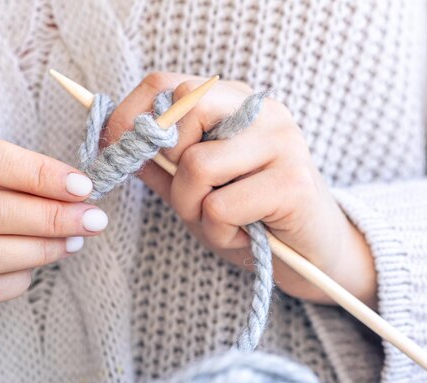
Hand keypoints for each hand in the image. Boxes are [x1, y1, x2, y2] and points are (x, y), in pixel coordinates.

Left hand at [104, 73, 376, 307]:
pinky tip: (244, 236)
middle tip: (190, 195)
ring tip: (220, 222)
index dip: (132, 114)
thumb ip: (159, 163)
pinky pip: (220, 207)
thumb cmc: (249, 217)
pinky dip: (218, 232)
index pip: (169, 83)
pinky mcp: (294, 183)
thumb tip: (112, 140)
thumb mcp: (193, 188)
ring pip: (196, 165)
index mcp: (235, 103)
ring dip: (192, 207)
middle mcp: (262, 111)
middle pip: (185, 110)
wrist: (314, 254)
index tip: (116, 147)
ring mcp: (282, 142)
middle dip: (170, 164)